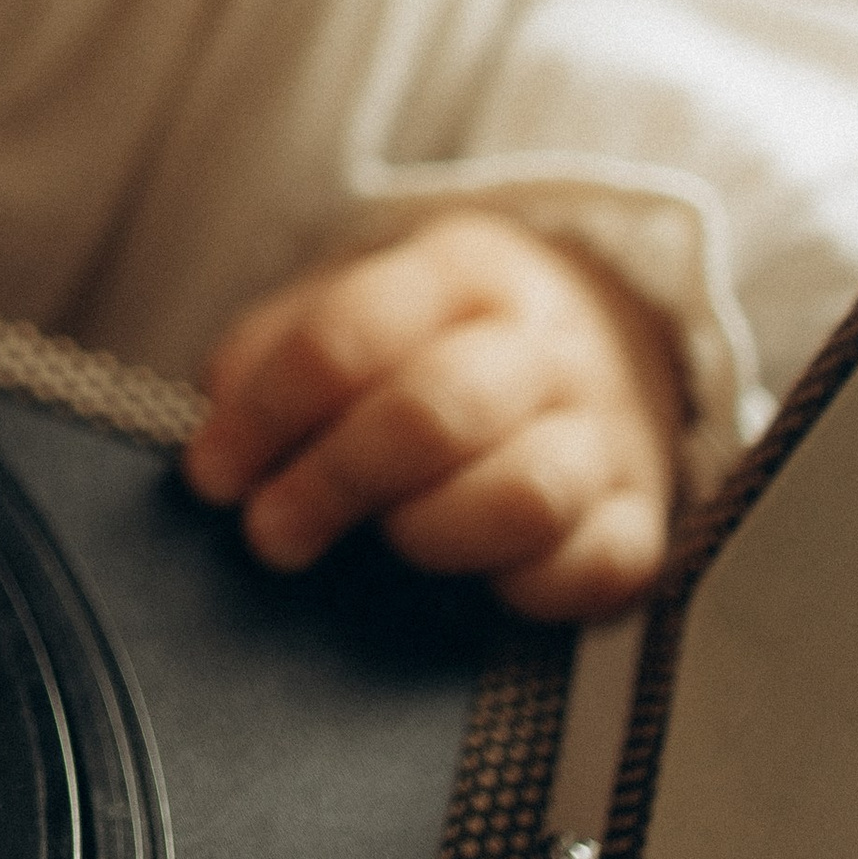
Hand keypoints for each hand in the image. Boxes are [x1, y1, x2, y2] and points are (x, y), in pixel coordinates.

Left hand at [180, 208, 682, 618]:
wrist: (605, 335)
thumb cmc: (440, 340)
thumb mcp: (355, 304)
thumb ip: (272, 355)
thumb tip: (219, 438)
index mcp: (460, 270)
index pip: (349, 333)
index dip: (264, 415)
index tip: (215, 475)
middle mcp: (543, 343)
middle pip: (431, 413)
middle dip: (331, 483)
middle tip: (273, 533)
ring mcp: (605, 431)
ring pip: (519, 496)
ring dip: (427, 533)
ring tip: (389, 539)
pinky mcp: (642, 518)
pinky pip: (588, 571)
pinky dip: (522, 589)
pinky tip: (479, 577)